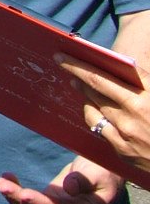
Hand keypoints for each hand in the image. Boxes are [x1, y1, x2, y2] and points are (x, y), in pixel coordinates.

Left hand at [0, 157, 122, 203]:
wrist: (101, 176)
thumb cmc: (102, 172)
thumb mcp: (98, 173)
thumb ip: (84, 181)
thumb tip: (69, 188)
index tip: (25, 194)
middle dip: (19, 199)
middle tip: (1, 184)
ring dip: (13, 198)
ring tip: (1, 181)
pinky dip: (15, 195)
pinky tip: (6, 180)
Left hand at [59, 53, 149, 172]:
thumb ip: (144, 81)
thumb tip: (122, 66)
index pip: (109, 73)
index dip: (83, 63)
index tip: (65, 53)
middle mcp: (137, 111)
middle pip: (96, 86)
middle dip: (76, 71)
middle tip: (61, 61)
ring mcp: (128, 132)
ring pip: (94, 105)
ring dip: (84, 92)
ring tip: (78, 83)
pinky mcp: (124, 150)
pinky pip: (98, 126)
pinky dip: (93, 114)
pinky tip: (92, 108)